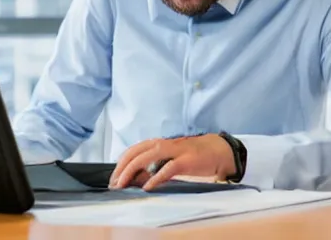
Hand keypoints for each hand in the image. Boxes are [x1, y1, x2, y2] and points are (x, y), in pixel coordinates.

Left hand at [108, 134, 235, 191]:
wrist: (217, 150)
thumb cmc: (191, 155)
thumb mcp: (169, 159)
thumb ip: (153, 166)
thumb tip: (136, 179)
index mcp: (157, 143)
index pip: (132, 150)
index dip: (120, 164)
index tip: (113, 178)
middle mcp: (162, 144)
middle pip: (135, 153)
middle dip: (121, 168)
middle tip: (114, 183)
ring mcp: (174, 151)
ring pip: (147, 157)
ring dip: (132, 170)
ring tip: (123, 183)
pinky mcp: (186, 160)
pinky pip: (167, 169)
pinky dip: (155, 177)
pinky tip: (147, 187)